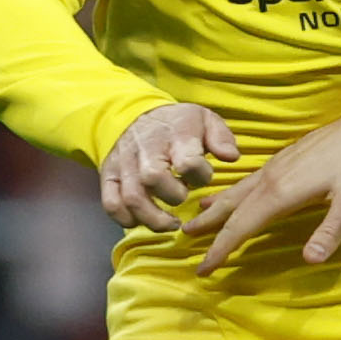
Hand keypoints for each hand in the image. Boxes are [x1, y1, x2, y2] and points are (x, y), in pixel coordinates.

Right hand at [100, 102, 237, 231]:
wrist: (136, 115)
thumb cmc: (177, 124)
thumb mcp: (205, 119)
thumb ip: (221, 138)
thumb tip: (231, 157)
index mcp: (174, 135)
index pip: (188, 162)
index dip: (200, 176)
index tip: (203, 176)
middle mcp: (146, 149)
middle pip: (153, 178)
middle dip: (174, 196)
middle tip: (183, 197)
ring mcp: (124, 164)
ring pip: (132, 197)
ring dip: (153, 219)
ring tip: (171, 224)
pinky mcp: (109, 176)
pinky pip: (111, 204)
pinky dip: (126, 219)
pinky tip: (143, 221)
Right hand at [186, 101, 340, 272]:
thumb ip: (330, 231)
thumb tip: (310, 261)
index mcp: (281, 192)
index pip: (242, 226)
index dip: (221, 248)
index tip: (203, 268)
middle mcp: (271, 178)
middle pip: (232, 207)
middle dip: (209, 225)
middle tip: (183, 237)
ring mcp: (276, 166)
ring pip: (238, 190)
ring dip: (217, 205)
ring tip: (196, 214)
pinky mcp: (284, 159)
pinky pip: (248, 180)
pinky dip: (233, 191)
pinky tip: (234, 193)